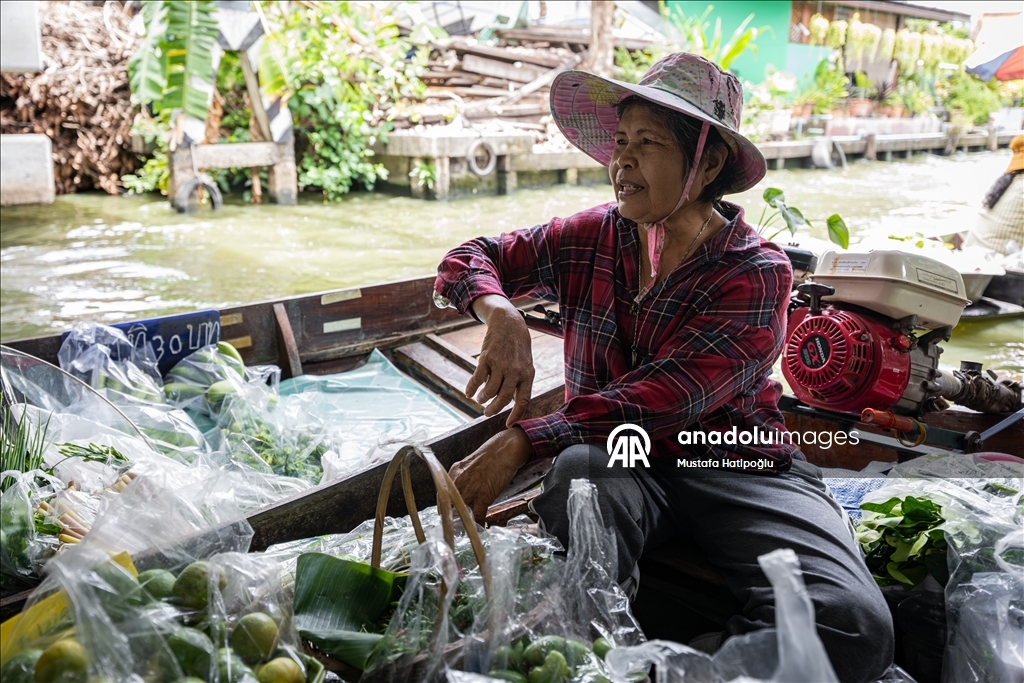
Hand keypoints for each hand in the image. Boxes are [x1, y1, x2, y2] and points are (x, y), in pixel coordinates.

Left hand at [449, 427, 533, 521]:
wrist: (505, 450)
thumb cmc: (491, 455)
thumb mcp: (469, 464)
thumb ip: (462, 476)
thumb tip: (461, 489)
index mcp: (453, 473)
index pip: (441, 495)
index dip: (444, 507)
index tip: (447, 514)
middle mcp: (457, 481)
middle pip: (447, 506)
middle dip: (450, 518)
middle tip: (454, 526)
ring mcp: (469, 489)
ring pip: (460, 513)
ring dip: (462, 523)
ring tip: (465, 530)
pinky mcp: (483, 496)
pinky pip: (477, 516)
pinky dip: (478, 523)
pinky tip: (480, 527)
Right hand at [468, 295, 534, 426]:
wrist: (509, 323)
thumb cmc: (518, 346)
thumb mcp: (526, 364)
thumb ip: (520, 382)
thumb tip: (512, 402)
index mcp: (527, 375)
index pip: (523, 401)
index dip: (516, 415)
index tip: (508, 424)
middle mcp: (515, 371)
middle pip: (503, 399)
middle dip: (493, 410)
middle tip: (487, 413)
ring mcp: (500, 364)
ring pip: (489, 391)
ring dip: (483, 398)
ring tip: (480, 399)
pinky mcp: (487, 358)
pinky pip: (477, 379)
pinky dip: (471, 388)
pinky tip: (468, 393)